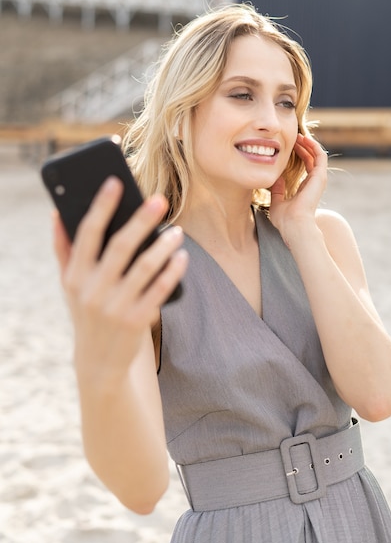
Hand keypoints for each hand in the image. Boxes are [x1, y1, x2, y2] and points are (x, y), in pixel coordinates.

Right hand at [53, 177, 187, 379]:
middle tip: (160, 200)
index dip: (101, 206)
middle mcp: (93, 290)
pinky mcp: (137, 321)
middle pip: (120, 246)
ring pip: (145, 267)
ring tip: (177, 231)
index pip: (88, 233)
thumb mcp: (70, 284)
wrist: (98, 360)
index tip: (115, 182)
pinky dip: (172, 272)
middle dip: (141, 220)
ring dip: (163, 245)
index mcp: (75, 275)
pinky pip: (160, 290)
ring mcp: (115, 307)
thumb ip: (64, 249)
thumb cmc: (86, 311)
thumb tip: (57, 213)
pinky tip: (182, 257)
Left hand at [268, 134, 327, 244]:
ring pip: (317, 155)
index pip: (305, 166)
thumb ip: (277, 191)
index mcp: (305, 188)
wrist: (293, 224)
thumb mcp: (277, 202)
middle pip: (311, 159)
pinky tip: (304, 139)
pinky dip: (314, 146)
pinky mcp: (320, 176)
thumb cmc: (285, 219)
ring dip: (308, 144)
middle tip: (294, 137)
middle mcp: (314, 183)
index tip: (289, 146)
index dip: (299, 154)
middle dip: (303, 147)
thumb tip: (276, 179)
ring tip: (298, 136)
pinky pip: (320, 156)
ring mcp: (318, 179)